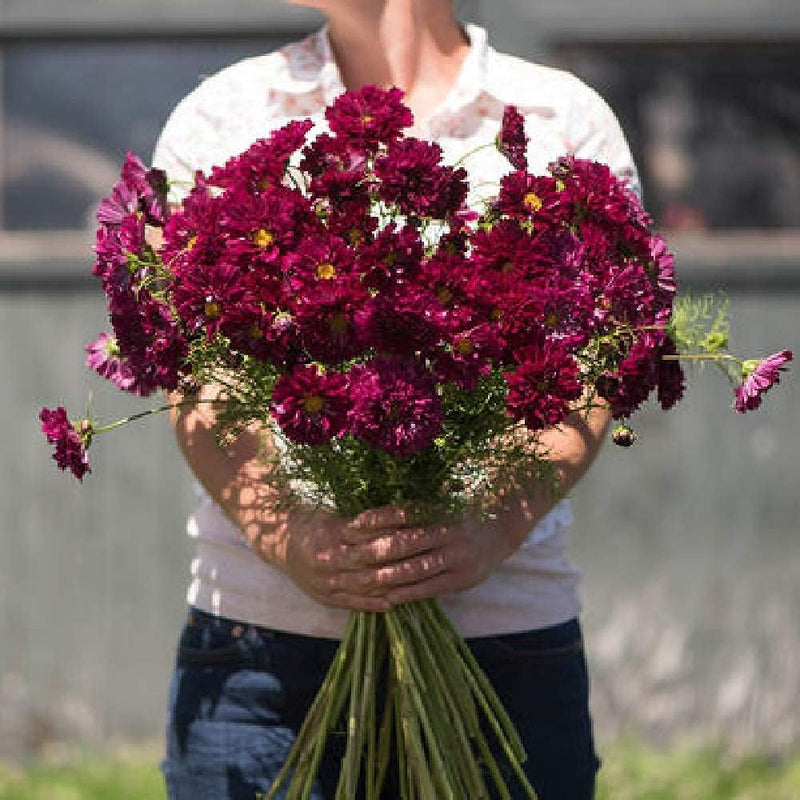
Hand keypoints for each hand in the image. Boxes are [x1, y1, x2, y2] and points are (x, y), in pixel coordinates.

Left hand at [274, 505, 517, 610]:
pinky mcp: (463, 579)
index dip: (376, 519)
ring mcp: (457, 557)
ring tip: (357, 581)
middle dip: (370, 552)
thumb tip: (376, 503)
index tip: (351, 525)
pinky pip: (428, 589)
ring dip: (383, 577)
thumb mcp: (441, 499)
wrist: (503, 530)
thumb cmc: (461, 512)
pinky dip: (406, 594)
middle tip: (346, 556)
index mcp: (441, 509)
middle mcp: (449, 532)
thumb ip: (414, 502)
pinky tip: (386, 597)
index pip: (403, 513)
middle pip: (403, 544)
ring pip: (413, 569)